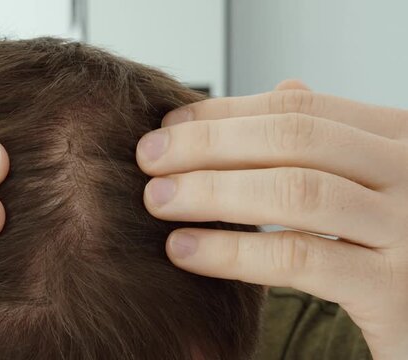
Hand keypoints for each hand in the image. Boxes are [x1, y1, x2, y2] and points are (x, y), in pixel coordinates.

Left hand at [136, 80, 407, 359]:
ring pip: (295, 192)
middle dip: (209, 146)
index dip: (224, 113)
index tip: (168, 126)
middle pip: (294, 140)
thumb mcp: (366, 180)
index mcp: (395, 138)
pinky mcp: (392, 290)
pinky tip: (185, 250)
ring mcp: (407, 230)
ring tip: (158, 201)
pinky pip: (299, 257)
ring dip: (212, 192)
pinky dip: (232, 251)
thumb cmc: (386, 244)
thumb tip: (283, 88)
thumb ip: (328, 140)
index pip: (299, 109)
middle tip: (149, 160)